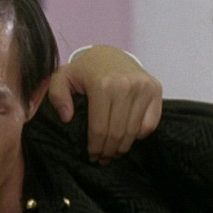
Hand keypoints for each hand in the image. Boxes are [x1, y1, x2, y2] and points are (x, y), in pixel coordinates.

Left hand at [47, 45, 161, 161]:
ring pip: (134, 131)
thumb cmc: (85, 70)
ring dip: (123, 147)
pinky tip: (128, 136)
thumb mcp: (62, 77)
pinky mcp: (155, 89)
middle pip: (118, 132)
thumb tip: (67, 118)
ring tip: (114, 152)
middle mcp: (126, 85)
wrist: (110, 54)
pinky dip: (139, 134)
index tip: (92, 156)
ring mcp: (143, 87)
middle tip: (102, 158)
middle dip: (109, 151)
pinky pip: (150, 123)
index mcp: (102, 84)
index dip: (95, 147)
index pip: (100, 128)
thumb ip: (57, 96)